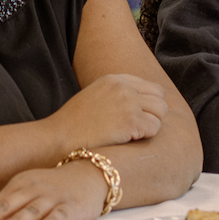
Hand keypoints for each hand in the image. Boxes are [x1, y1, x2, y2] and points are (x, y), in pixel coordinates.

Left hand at [0, 162, 107, 219]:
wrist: (91, 176)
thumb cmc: (52, 189)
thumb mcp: (28, 192)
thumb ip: (7, 207)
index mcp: (20, 186)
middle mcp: (34, 189)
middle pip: (9, 206)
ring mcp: (54, 197)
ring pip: (32, 210)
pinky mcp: (72, 207)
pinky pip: (60, 215)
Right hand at [43, 73, 166, 152]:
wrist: (58, 139)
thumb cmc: (73, 125)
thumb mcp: (94, 97)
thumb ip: (116, 95)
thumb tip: (140, 103)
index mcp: (113, 79)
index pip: (149, 86)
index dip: (147, 104)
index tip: (138, 117)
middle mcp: (123, 87)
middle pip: (159, 97)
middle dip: (154, 114)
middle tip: (139, 128)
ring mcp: (128, 102)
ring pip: (161, 111)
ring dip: (151, 125)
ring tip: (132, 135)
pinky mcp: (131, 121)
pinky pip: (155, 128)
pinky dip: (146, 137)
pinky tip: (129, 140)